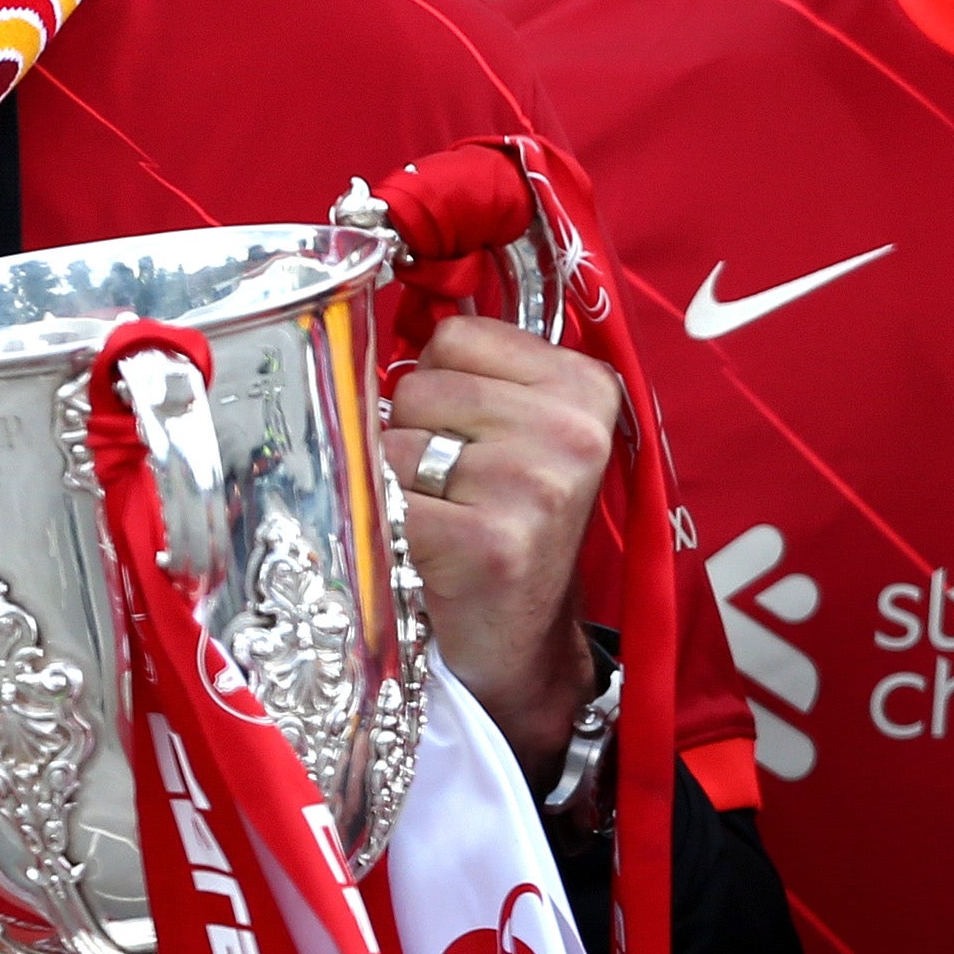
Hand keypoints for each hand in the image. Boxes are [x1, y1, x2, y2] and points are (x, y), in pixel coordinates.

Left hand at [381, 314, 617, 783]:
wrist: (522, 646)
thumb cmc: (504, 523)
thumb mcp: (518, 431)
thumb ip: (472, 370)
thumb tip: (366, 307)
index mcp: (587, 387)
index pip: (452, 335)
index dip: (436, 384)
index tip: (468, 436)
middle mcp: (572, 431)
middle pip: (416, 386)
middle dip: (410, 435)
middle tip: (450, 490)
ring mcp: (535, 487)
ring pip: (391, 440)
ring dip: (394, 483)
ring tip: (440, 519)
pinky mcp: (491, 542)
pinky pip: (384, 500)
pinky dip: (385, 527)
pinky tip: (426, 554)